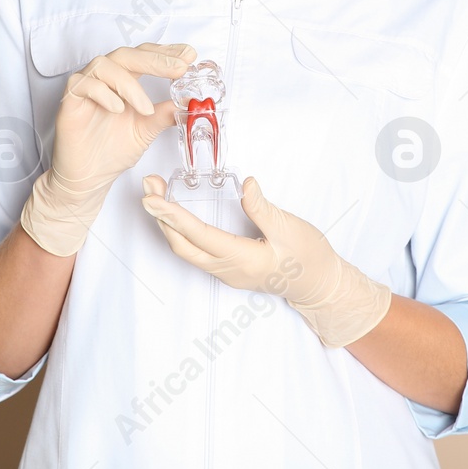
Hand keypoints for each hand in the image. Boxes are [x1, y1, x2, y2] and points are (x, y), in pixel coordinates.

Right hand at [20, 42, 195, 255]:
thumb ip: (166, 114)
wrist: (90, 177)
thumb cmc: (113, 150)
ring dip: (129, 84)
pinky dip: (103, 93)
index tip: (189, 55)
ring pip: (104, 65)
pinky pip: (83, 84)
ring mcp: (86, 88)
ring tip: (146, 108)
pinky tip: (118, 109)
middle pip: (127, 54)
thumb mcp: (147, 130)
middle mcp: (105, 79)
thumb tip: (191, 103)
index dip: (166, 52)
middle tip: (179, 68)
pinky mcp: (69, 101)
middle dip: (155, 59)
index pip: (145, 55)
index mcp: (125, 81)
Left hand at [140, 173, 391, 347]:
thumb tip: (246, 184)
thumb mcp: (290, 229)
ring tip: (156, 196)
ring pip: (187, 250)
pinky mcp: (229, 268)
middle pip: (183, 245)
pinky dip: (181, 232)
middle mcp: (228, 269)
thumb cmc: (308, 257)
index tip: (152, 199)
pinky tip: (175, 216)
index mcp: (242, 259)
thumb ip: (264, 208)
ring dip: (168, 224)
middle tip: (148, 189)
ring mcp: (226, 272)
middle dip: (161, 218)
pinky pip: (196, 251)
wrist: (319, 284)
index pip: (199, 235)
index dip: (173, 215)